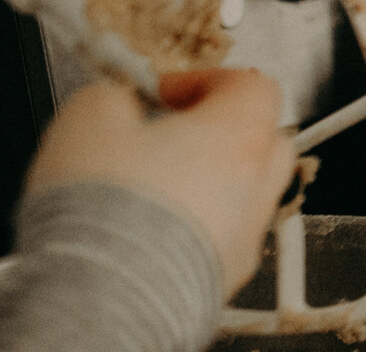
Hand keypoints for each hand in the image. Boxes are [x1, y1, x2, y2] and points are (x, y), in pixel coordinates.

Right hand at [25, 68, 298, 294]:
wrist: (102, 296)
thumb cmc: (105, 209)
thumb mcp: (90, 119)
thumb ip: (112, 97)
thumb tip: (115, 101)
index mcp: (241, 134)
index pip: (254, 86)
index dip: (207, 82)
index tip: (168, 93)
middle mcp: (258, 185)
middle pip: (262, 141)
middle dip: (219, 134)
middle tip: (170, 138)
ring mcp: (246, 236)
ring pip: (243, 197)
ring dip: (207, 187)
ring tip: (152, 191)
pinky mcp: (224, 279)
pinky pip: (220, 242)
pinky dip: (194, 232)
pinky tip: (149, 234)